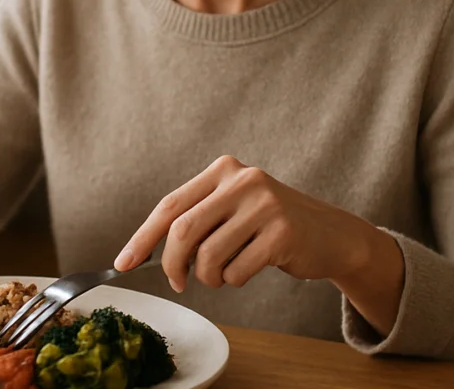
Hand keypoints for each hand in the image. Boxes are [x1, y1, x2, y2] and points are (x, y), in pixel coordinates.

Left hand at [115, 155, 390, 292]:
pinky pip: (237, 271)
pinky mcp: (282, 232)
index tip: (123, 263)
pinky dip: (234, 280)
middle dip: (173, 264)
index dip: (143, 237)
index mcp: (223, 170)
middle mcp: (242, 180)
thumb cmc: (269, 226)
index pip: (170, 205)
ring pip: (209, 255)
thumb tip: (144, 252)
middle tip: (178, 282)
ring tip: (222, 274)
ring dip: (208, 277)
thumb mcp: (232, 208)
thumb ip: (196, 220)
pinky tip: (248, 270)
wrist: (330, 235)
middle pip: (183, 230)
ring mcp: (264, 204)